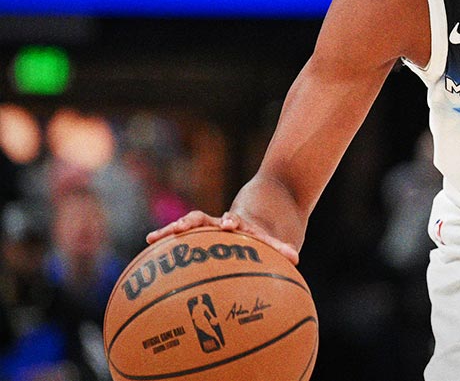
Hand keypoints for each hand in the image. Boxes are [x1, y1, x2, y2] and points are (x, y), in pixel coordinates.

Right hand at [146, 210, 300, 265]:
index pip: (233, 220)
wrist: (256, 215)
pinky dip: (165, 240)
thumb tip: (295, 259)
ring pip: (187, 226)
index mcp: (238, 223)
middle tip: (179, 228)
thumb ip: (280, 247)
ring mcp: (206, 228)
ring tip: (151, 238)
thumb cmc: (263, 235)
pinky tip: (147, 247)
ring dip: (171, 230)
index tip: (228, 225)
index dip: (231, 222)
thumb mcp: (272, 239)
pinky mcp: (198, 234)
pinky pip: (180, 238)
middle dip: (191, 222)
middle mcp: (218, 223)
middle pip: (203, 218)